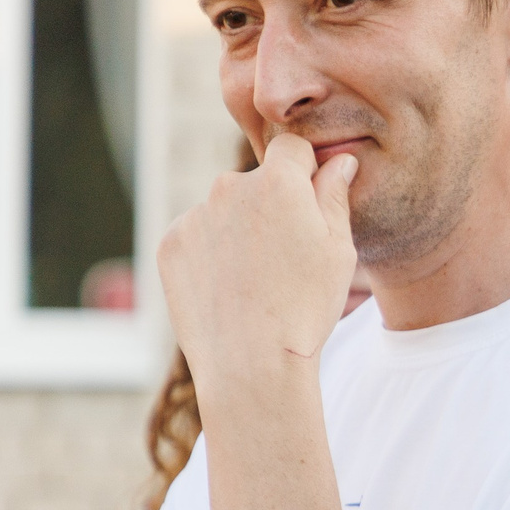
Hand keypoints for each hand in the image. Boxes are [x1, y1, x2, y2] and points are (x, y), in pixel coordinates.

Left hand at [158, 133, 358, 390]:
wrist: (251, 362)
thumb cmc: (306, 306)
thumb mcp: (339, 249)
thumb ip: (335, 195)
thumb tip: (339, 161)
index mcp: (277, 182)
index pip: (292, 147)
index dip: (306, 171)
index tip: (312, 204)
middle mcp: (228, 187)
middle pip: (256, 182)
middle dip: (272, 205)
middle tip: (288, 255)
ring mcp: (194, 216)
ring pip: (225, 210)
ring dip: (240, 229)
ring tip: (257, 279)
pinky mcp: (170, 244)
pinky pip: (197, 235)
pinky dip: (212, 254)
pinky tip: (230, 288)